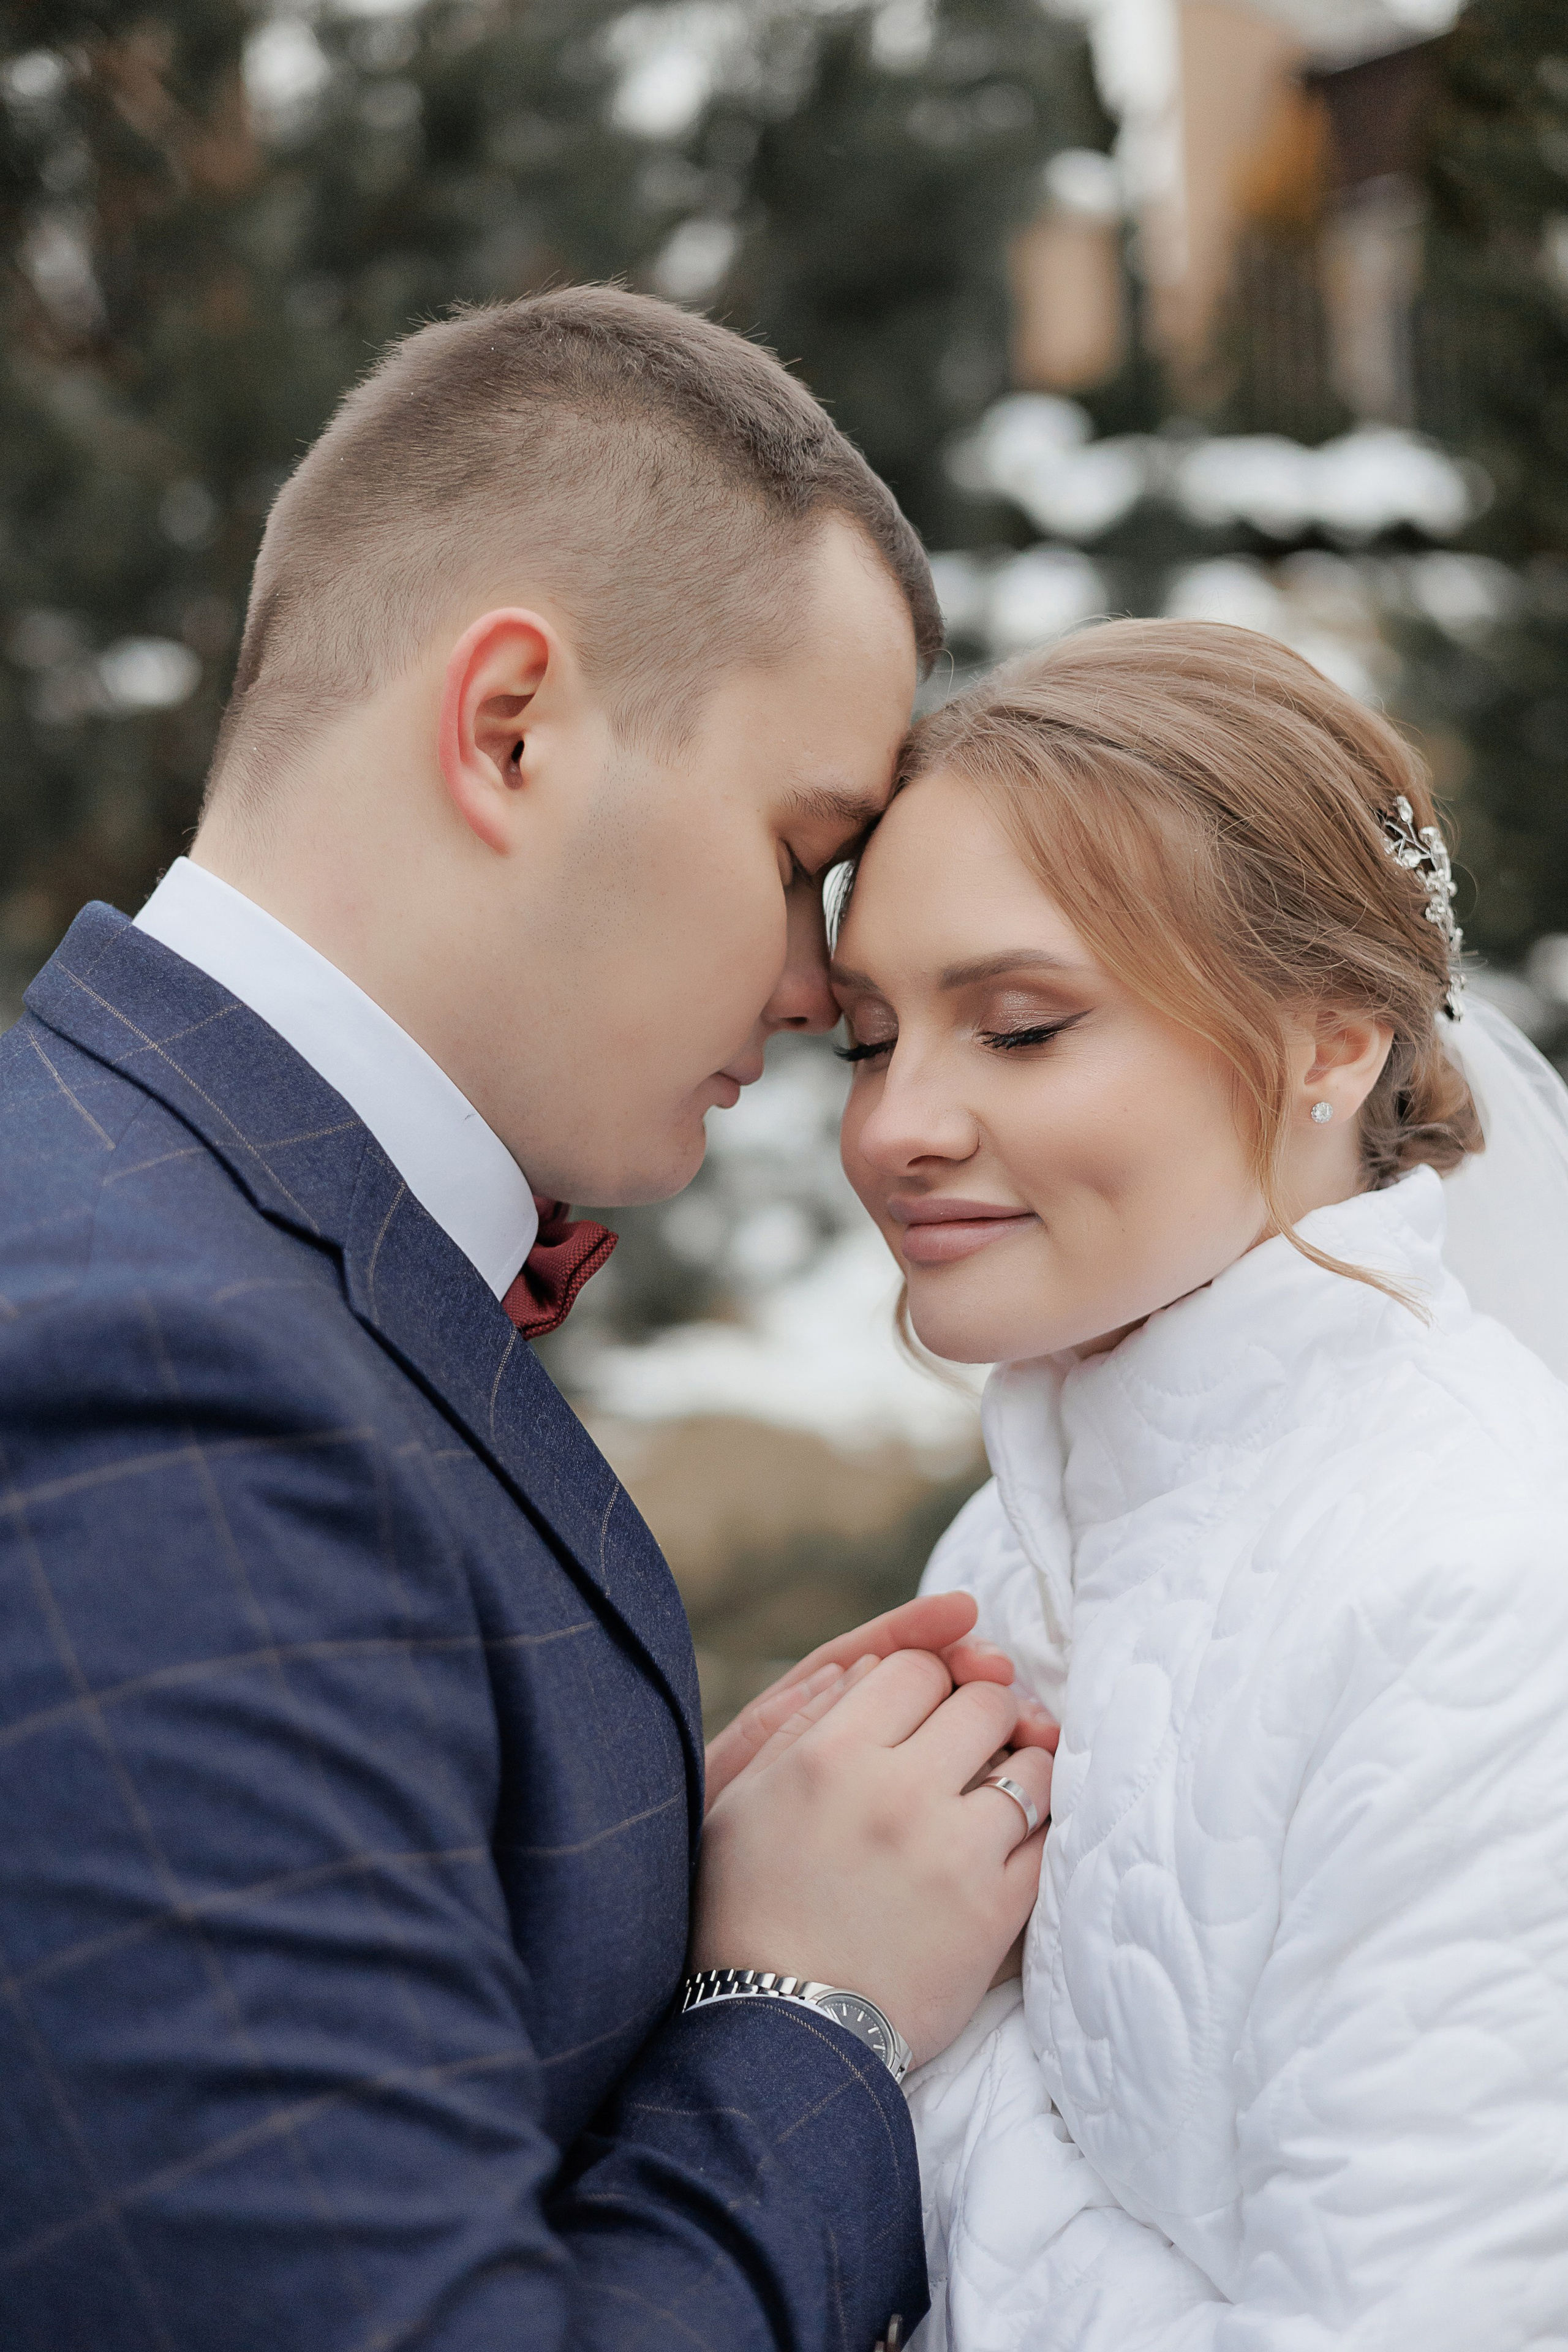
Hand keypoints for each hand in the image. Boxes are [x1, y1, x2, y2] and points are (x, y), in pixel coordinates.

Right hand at [693, 1648, 1054, 2065]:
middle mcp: (897, 1791)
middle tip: (972, 1740)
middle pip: (984, 1702)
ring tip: (998, 1791)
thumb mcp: (743, 1799)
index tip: (925, 1707)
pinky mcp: (994, 1911)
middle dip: (983, 1711)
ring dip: (1021, 1768)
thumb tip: (868, 1667)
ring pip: (1032, 1766)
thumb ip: (804, 1721)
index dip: (926, 1678)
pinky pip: (1050, 1841)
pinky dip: (1040, 1831)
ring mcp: (954, 1852)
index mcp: (831, 1755)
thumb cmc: (747, 1910)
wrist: (781, 2031)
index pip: (915, 1668)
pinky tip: (1014, 1841)